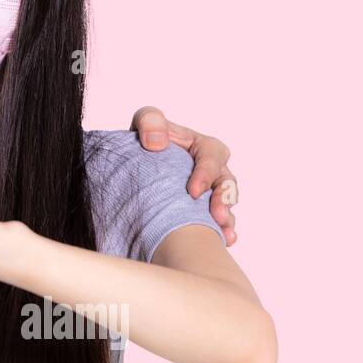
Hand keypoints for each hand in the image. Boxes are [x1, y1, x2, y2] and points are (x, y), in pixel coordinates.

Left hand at [131, 106, 237, 245]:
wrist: (135, 166)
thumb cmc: (146, 139)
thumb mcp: (146, 121)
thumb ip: (151, 121)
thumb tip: (156, 143)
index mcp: (203, 147)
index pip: (212, 156)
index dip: (206, 173)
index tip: (193, 192)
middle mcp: (212, 170)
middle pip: (226, 183)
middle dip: (223, 200)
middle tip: (217, 217)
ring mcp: (210, 192)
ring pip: (226, 205)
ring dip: (226, 219)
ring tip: (224, 234)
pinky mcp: (203, 210)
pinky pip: (218, 222)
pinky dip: (222, 231)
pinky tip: (223, 241)